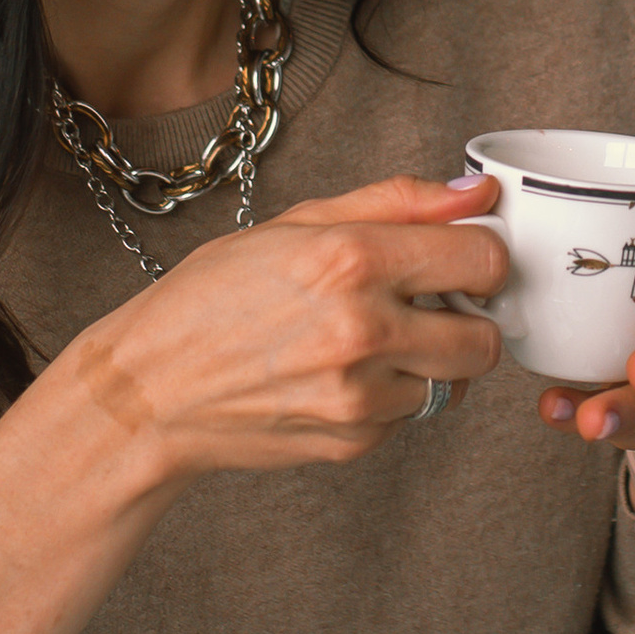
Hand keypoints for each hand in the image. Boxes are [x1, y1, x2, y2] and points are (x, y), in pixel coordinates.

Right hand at [70, 174, 506, 479]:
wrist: (148, 391)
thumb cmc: (209, 300)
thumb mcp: (293, 224)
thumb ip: (396, 203)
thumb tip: (475, 193)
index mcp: (350, 260)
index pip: (483, 260)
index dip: (478, 258)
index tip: (458, 260)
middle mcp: (362, 330)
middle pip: (486, 337)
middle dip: (466, 320)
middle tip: (424, 306)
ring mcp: (360, 394)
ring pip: (452, 381)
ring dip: (426, 361)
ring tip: (367, 340)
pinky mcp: (355, 440)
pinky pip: (411, 414)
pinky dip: (390, 395)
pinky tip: (338, 374)